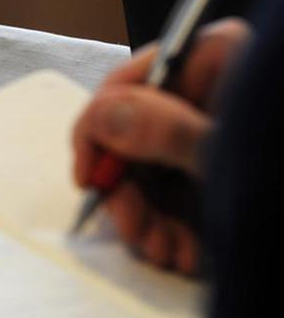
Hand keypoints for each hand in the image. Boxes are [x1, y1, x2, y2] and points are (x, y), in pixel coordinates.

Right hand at [73, 18, 251, 274]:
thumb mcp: (229, 154)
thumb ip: (164, 131)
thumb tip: (103, 113)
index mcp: (218, 64)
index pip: (134, 79)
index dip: (99, 125)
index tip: (89, 171)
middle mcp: (209, 97)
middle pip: (132, 134)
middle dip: (129, 190)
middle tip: (133, 228)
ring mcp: (209, 139)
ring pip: (148, 176)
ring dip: (148, 221)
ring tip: (168, 252)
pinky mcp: (214, 177)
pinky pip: (170, 200)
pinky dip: (171, 232)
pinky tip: (185, 253)